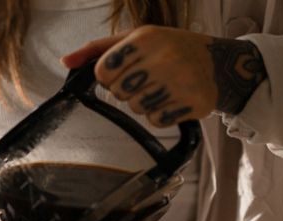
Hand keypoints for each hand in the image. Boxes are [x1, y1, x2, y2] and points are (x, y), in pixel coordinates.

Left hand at [61, 25, 266, 126]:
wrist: (217, 62)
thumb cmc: (168, 49)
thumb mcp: (134, 39)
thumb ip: (96, 50)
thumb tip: (65, 61)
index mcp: (146, 38)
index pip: (103, 71)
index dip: (110, 76)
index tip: (125, 70)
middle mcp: (164, 57)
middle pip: (118, 92)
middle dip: (127, 90)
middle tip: (146, 79)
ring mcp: (181, 80)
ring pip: (136, 108)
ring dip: (144, 103)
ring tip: (161, 88)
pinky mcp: (192, 102)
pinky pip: (156, 121)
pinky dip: (160, 115)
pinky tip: (172, 99)